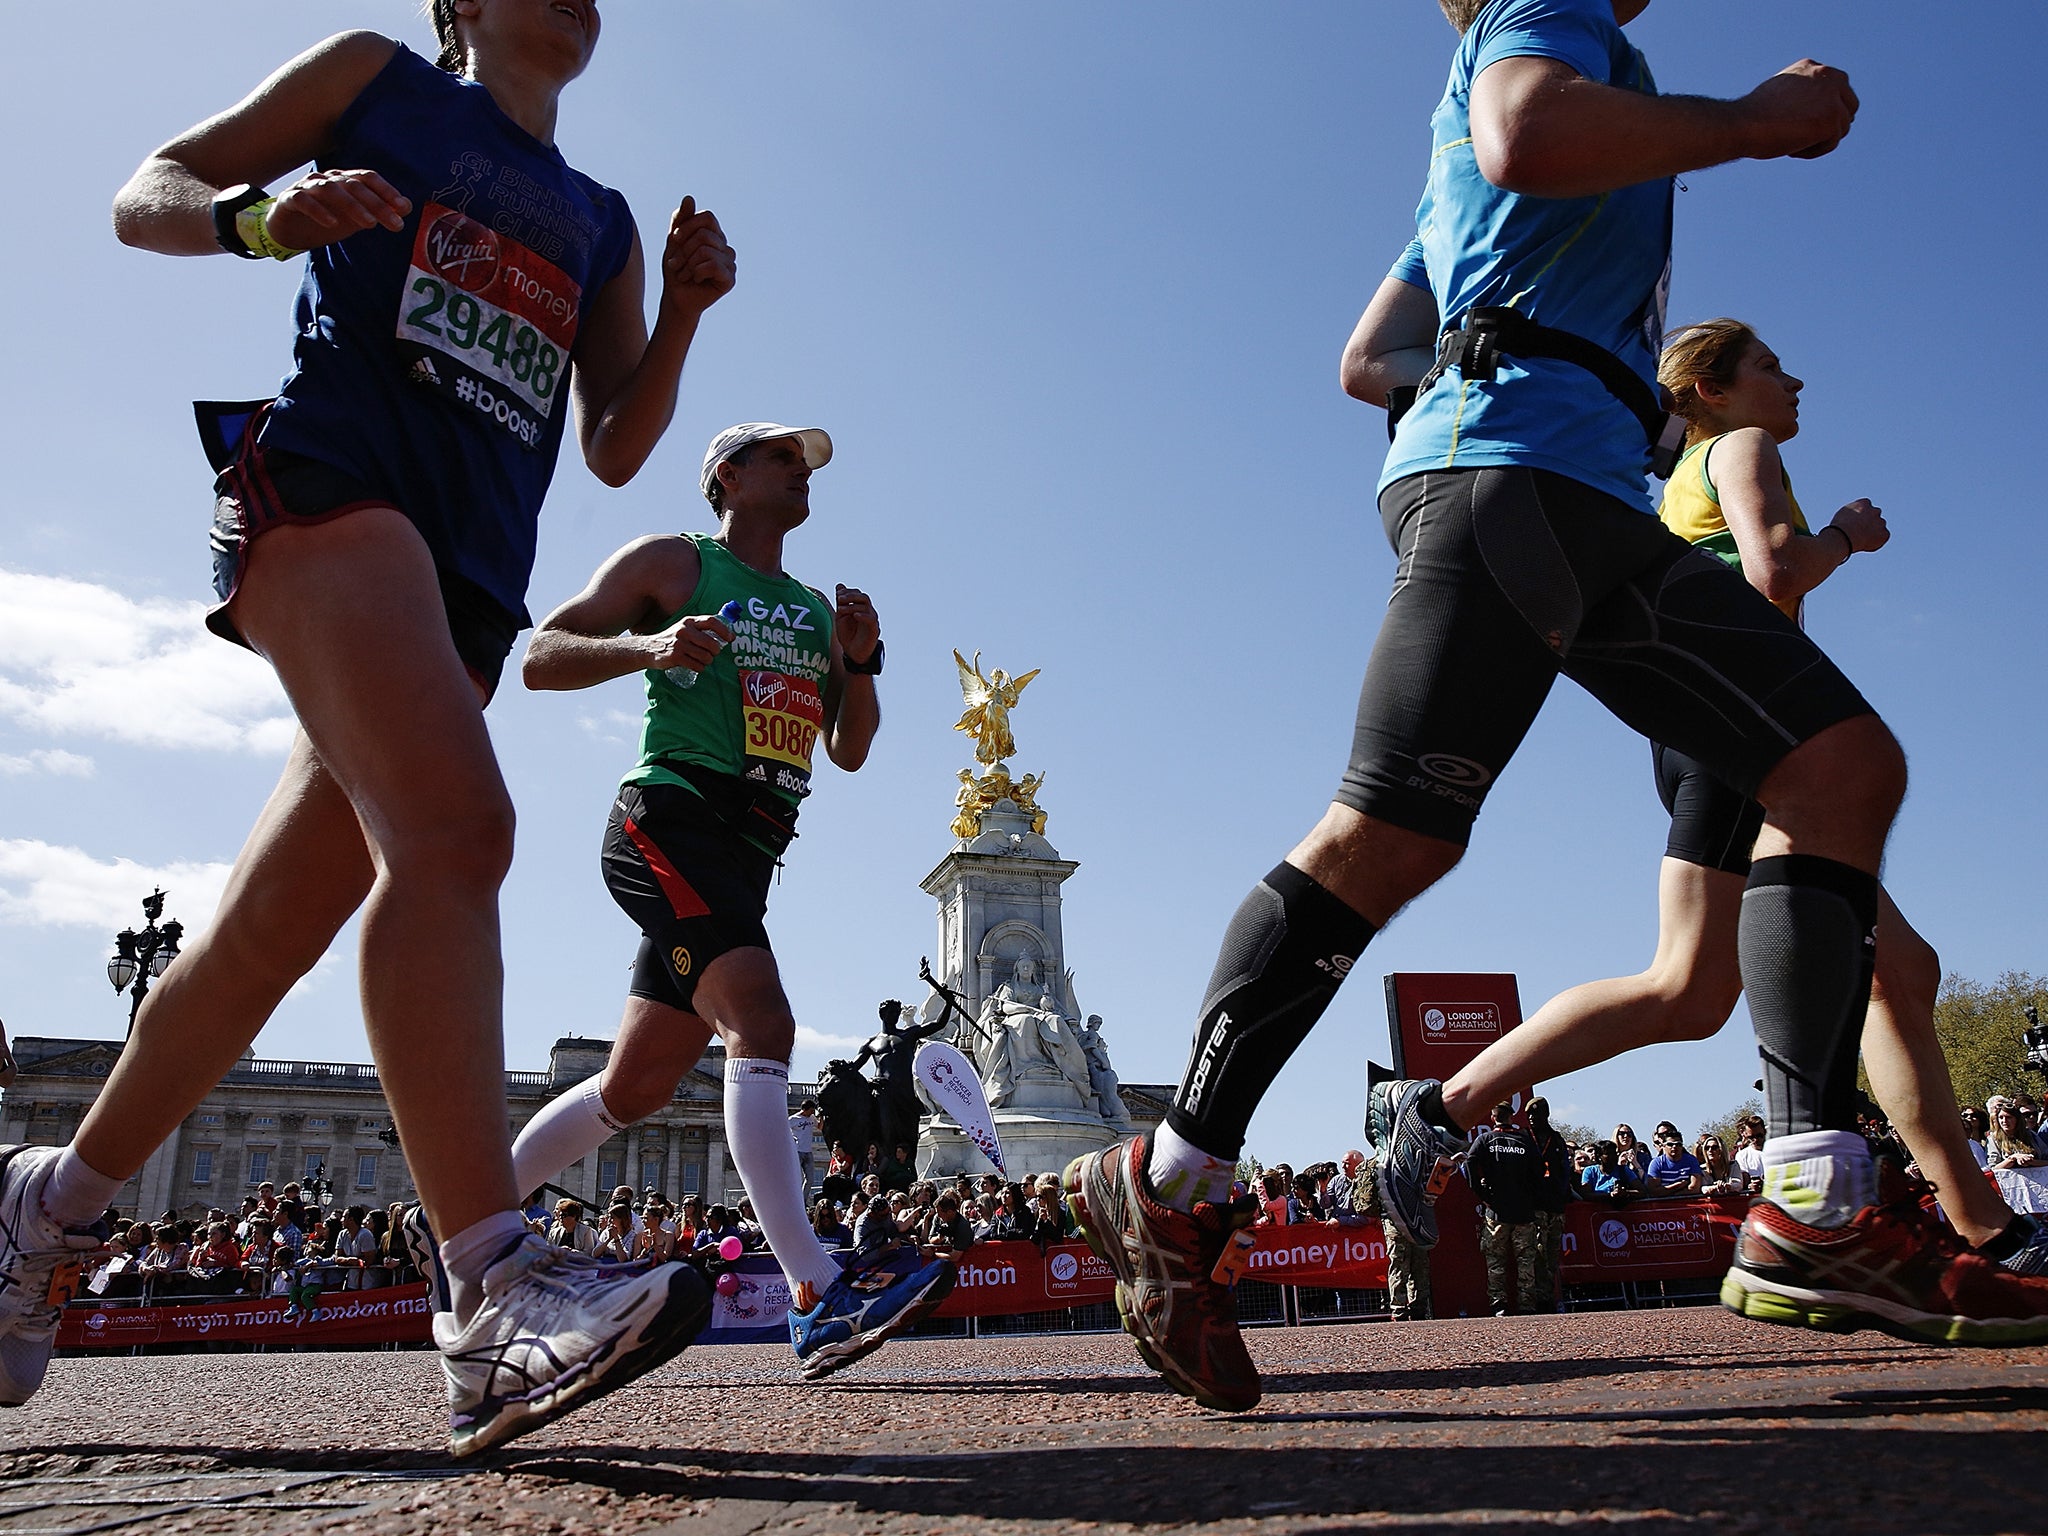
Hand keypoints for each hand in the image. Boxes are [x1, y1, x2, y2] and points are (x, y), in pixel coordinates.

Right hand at [264, 168, 410, 251]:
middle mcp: (327, 179)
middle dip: (377, 204)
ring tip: (370, 224)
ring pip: (330, 190)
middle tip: (396, 224)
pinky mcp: (289, 200)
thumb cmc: (326, 219)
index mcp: (344, 180)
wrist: (287, 229)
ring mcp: (306, 187)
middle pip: (354, 186)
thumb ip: (378, 210)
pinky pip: (303, 201)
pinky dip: (318, 211)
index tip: (404, 208)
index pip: (367, 178)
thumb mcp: (355, 217)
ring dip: (352, 206)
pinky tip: (332, 224)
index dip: (386, 190)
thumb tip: (407, 206)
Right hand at [650, 611, 733, 671]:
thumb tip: (726, 634)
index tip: (731, 638)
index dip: (724, 631)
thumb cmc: (673, 639)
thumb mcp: (685, 628)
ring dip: (708, 661)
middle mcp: (684, 630)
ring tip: (702, 660)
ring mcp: (679, 644)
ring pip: (706, 656)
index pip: (712, 622)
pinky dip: (700, 668)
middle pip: (712, 643)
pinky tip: (695, 665)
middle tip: (713, 653)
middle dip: (716, 651)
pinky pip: (697, 665)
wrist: (649, 648)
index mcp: (689, 621)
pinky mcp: (676, 657)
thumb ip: (701, 629)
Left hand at [657, 196, 735, 318]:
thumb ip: (681, 220)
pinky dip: (697, 272)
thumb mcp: (674, 241)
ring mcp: (730, 263)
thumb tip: (689, 198)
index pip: (707, 217)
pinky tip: (696, 280)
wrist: (676, 297)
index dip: (688, 226)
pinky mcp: (730, 279)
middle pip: (704, 234)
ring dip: (688, 263)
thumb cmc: (675, 269)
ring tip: (684, 274)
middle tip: (675, 264)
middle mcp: (725, 247)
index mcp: (715, 235)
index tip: (674, 239)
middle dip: (684, 249)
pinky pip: (713, 265)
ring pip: (706, 250)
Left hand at [835, 584, 880, 667]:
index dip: (848, 592)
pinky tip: (854, 615)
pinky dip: (863, 616)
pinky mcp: (874, 630)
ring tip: (841, 610)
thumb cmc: (848, 635)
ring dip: (852, 606)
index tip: (838, 595)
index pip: (858, 594)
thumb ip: (841, 602)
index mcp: (861, 608)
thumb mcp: (841, 616)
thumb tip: (839, 585)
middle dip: (851, 596)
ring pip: (866, 607)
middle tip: (839, 599)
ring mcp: (872, 621)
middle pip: (864, 597)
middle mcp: (868, 612)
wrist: (853, 653)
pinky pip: (871, 619)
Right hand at [1738, 61, 1858, 160]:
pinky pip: (1832, 142)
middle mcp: (1827, 76)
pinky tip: (1791, 149)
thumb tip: (1813, 113)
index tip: (1807, 124)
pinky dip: (1813, 151)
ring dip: (1820, 140)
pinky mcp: (1833, 118)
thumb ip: (1800, 97)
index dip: (1826, 110)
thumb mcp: (1778, 96)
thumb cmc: (1751, 116)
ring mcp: (1833, 97)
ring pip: (1842, 127)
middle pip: (1849, 105)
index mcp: (1813, 67)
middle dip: (1834, 124)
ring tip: (1792, 144)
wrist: (1743, 123)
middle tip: (1810, 138)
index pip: (1837, 89)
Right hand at [1830, 497, 1888, 553]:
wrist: (1843, 537)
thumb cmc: (1838, 527)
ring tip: (1860, 539)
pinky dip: (1877, 541)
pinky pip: (1883, 537)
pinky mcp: (1884, 534)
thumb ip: (1852, 514)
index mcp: (1864, 503)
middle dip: (1870, 521)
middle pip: (1875, 514)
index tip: (1856, 520)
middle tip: (1860, 530)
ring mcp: (1881, 522)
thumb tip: (1853, 518)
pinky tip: (1864, 544)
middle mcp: (1875, 511)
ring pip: (1880, 526)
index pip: (1866, 505)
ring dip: (1874, 531)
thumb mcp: (1842, 515)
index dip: (1861, 513)